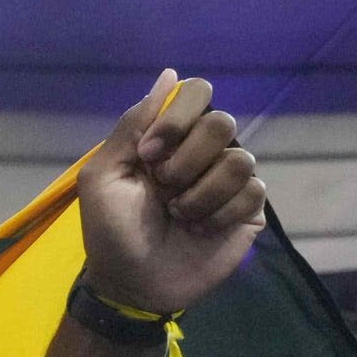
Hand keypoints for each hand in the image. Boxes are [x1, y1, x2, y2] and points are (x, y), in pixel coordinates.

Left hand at [77, 70, 268, 316]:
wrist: (132, 283)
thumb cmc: (112, 230)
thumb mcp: (104, 175)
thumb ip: (133, 123)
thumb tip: (169, 74)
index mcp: (170, 136)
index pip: (197, 92)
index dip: (177, 119)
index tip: (149, 153)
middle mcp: (204, 150)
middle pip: (222, 122)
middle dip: (186, 161)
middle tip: (163, 188)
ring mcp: (229, 179)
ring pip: (240, 159)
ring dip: (200, 194)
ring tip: (178, 215)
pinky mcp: (249, 209)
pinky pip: (253, 191)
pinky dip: (219, 214)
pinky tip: (200, 230)